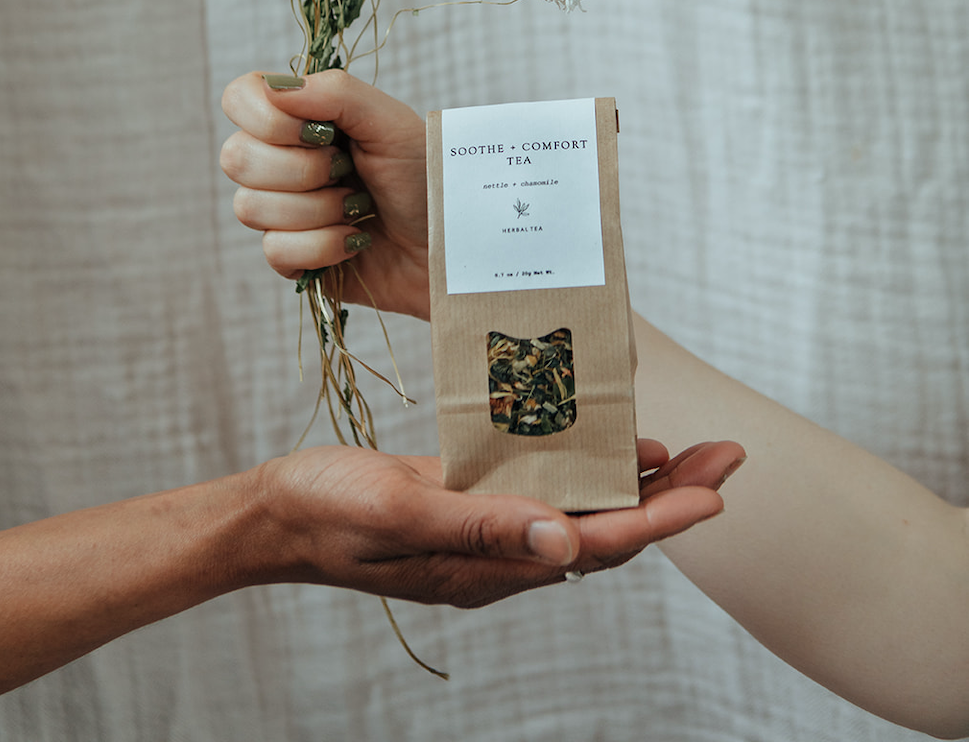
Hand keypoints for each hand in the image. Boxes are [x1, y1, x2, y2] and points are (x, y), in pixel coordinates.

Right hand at [220, 70, 429, 316]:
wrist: (451, 243)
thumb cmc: (426, 176)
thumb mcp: (390, 122)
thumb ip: (335, 92)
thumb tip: (274, 89)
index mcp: (301, 118)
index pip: (239, 99)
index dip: (266, 118)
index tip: (318, 131)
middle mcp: (282, 159)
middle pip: (236, 157)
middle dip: (302, 169)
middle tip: (347, 171)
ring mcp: (282, 211)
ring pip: (250, 207)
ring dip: (318, 210)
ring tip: (359, 208)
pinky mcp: (291, 257)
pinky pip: (275, 250)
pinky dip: (323, 245)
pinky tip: (354, 241)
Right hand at [247, 437, 745, 607]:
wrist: (277, 513)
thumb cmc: (331, 514)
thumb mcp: (404, 514)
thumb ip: (482, 527)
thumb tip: (567, 540)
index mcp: (492, 566)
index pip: (598, 544)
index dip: (661, 519)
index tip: (716, 492)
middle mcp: (502, 553)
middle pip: (608, 529)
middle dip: (674, 497)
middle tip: (730, 456)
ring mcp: (487, 529)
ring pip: (584, 509)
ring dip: (641, 483)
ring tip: (692, 451)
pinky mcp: (469, 501)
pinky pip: (544, 489)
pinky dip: (586, 467)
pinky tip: (606, 442)